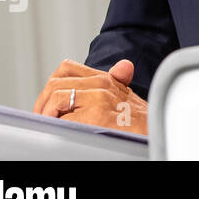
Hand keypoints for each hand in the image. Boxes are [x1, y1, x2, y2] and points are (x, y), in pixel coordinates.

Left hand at [33, 59, 147, 135]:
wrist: (156, 132)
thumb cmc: (141, 119)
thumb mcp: (130, 95)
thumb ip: (119, 81)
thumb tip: (123, 66)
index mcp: (106, 78)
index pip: (66, 69)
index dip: (52, 86)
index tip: (49, 103)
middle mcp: (102, 84)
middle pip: (55, 83)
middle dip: (43, 102)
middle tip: (44, 118)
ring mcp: (98, 99)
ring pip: (55, 96)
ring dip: (47, 113)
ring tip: (53, 125)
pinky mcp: (95, 116)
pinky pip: (63, 117)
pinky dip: (57, 126)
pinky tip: (64, 132)